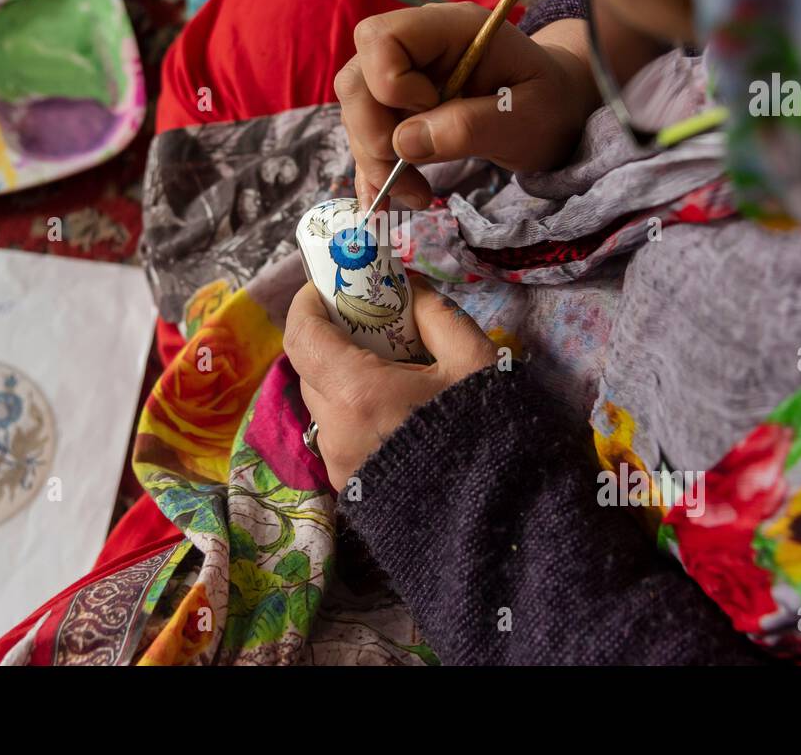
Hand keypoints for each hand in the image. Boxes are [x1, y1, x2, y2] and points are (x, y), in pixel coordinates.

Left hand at [283, 276, 497, 488]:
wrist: (498, 514)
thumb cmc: (487, 432)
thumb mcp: (473, 360)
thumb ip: (436, 314)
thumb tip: (409, 289)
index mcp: (358, 393)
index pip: (302, 336)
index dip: (308, 304)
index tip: (328, 287)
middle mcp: (335, 429)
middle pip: (312, 368)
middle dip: (333, 339)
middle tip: (371, 324)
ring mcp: (337, 463)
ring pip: (324, 404)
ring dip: (344, 378)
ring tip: (391, 372)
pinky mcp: (347, 486)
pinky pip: (338, 434)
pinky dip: (354, 412)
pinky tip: (395, 412)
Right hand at [334, 3, 595, 209]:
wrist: (557, 110)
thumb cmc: (550, 105)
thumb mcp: (527, 119)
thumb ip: (470, 127)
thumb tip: (403, 144)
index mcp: (451, 29)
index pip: (382, 38)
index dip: (390, 85)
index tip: (430, 113)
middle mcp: (419, 47)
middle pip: (356, 78)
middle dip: (371, 133)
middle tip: (408, 173)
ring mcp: (406, 77)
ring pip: (357, 112)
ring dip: (375, 160)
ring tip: (418, 194)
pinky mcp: (401, 109)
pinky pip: (367, 134)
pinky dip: (372, 171)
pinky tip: (388, 198)